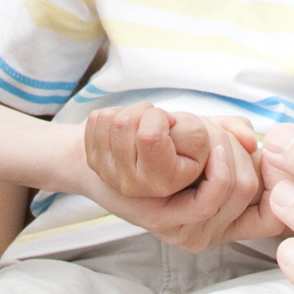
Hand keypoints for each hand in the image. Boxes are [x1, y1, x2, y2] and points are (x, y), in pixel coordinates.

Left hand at [84, 103, 221, 196]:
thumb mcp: (199, 139)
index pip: (148, 135)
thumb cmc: (187, 145)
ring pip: (108, 118)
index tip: (170, 123)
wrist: (168, 154)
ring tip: (143, 125)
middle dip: (144, 110)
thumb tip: (150, 132)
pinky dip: (114, 114)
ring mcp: (109, 174)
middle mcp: (132, 183)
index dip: (160, 117)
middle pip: (123, 124)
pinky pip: (96, 119)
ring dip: (129, 111)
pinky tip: (129, 129)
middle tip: (157, 122)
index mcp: (162, 181)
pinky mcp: (94, 162)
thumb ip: (183, 134)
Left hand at [92, 115, 278, 250]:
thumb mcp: (205, 135)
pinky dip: (213, 160)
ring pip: (235, 187)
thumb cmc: (154, 143)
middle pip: (253, 189)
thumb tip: (254, 141)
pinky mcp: (164, 222)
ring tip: (199, 131)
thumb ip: (235, 134)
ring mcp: (185, 232)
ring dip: (222, 147)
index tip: (271, 153)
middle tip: (212, 131)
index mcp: (220, 221)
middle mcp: (206, 234)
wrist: (98, 151)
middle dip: (239, 149)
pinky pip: (210, 193)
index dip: (284, 185)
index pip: (273, 218)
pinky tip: (202, 142)